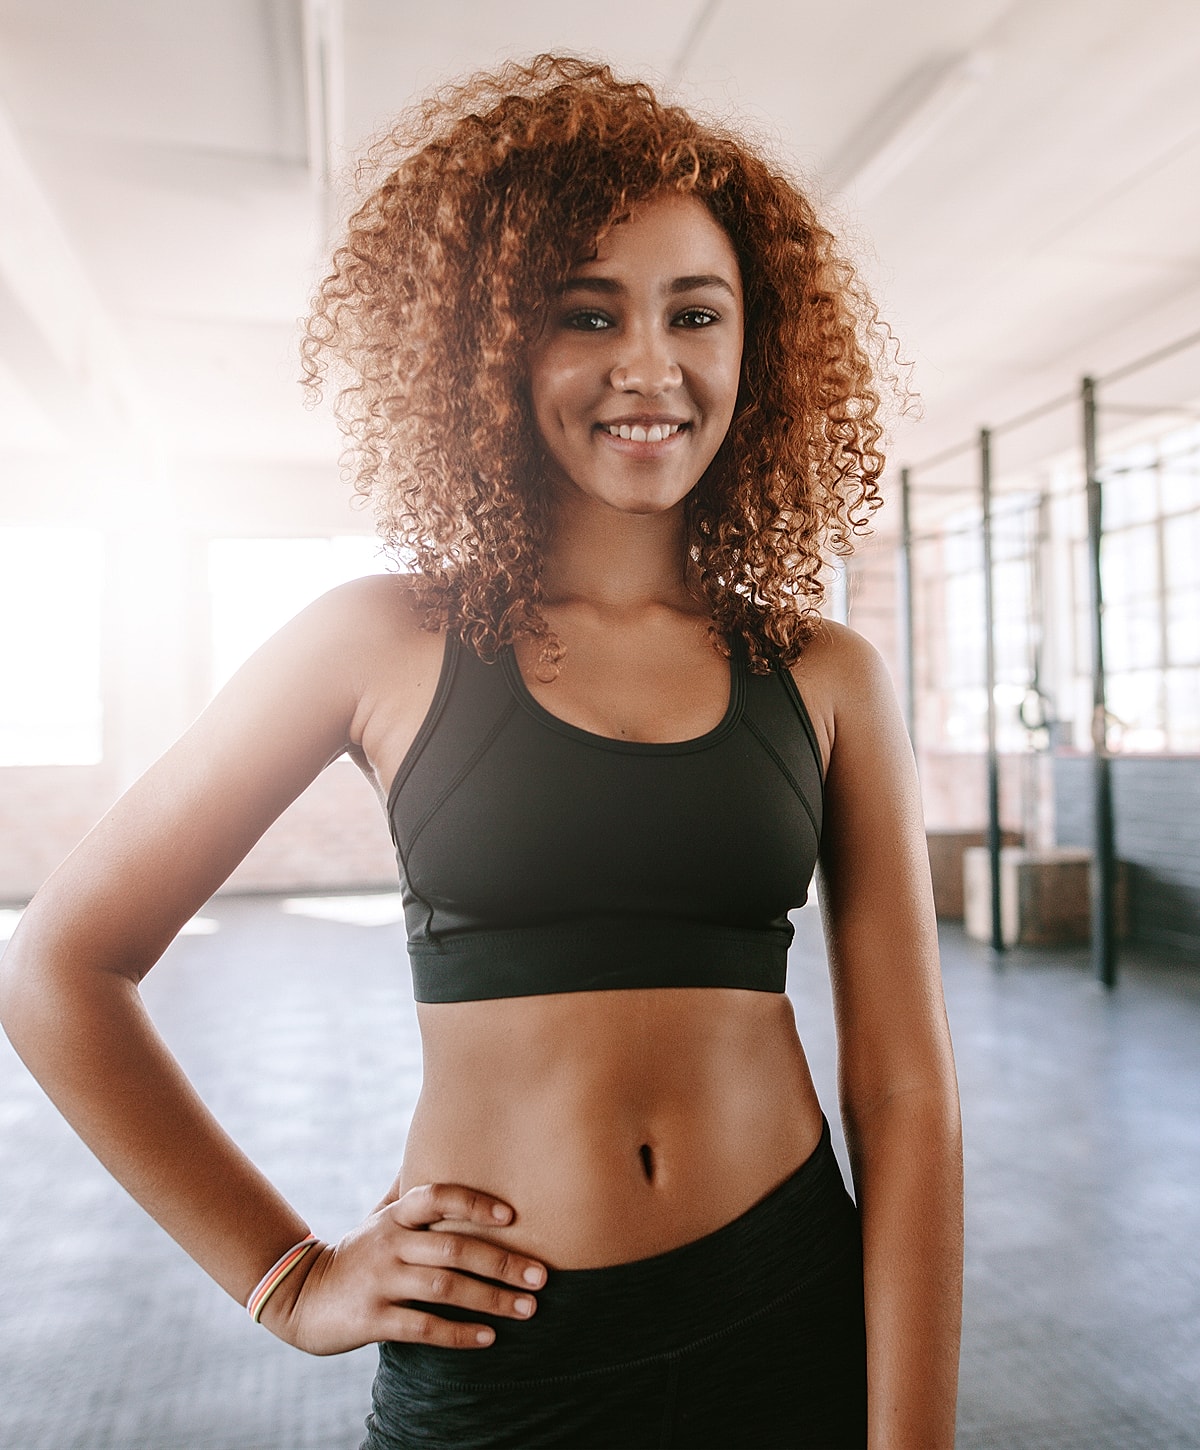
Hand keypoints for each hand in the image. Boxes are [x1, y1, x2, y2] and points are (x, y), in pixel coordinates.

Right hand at [258, 1180, 547, 1355]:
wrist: (299, 1296)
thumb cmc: (357, 1254)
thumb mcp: (380, 1218)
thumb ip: (411, 1195)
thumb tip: (446, 1150)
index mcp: (395, 1216)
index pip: (437, 1196)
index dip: (475, 1203)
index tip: (513, 1216)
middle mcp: (389, 1243)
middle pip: (453, 1247)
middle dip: (502, 1262)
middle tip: (541, 1276)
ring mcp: (380, 1281)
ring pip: (445, 1288)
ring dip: (491, 1299)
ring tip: (528, 1309)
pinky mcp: (372, 1319)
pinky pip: (423, 1327)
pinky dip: (459, 1333)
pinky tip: (489, 1338)